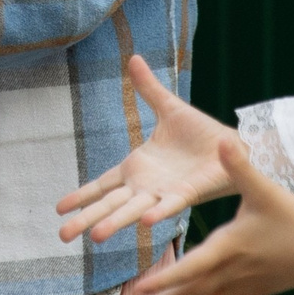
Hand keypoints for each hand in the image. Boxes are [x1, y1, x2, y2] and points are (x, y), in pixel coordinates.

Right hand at [57, 54, 235, 242]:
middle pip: (110, 204)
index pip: (103, 186)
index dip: (82, 197)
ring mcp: (165, 191)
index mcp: (137, 168)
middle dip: (86, 219)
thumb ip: (148, 88)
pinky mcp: (188, 193)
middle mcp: (146, 185)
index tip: (59, 209)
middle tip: (62, 236)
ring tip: (95, 237)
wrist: (234, 145)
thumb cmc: (202, 133)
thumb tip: (133, 58)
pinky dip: (159, 211)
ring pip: (134, 210)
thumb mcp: (168, 107)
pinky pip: (171, 204)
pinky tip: (146, 222)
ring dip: (115, 222)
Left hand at [128, 137, 293, 294]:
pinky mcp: (260, 289)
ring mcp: (246, 284)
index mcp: (230, 246)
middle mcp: (233, 271)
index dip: (165, 280)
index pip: (191, 267)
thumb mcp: (265, 189)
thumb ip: (239, 165)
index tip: (139, 291)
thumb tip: (223, 138)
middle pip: (191, 294)